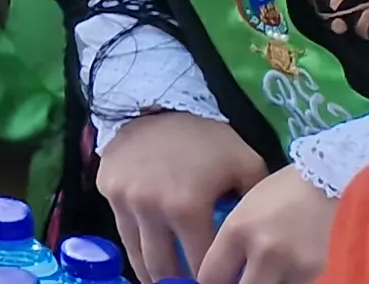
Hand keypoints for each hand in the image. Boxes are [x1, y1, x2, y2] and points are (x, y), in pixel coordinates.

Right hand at [98, 109, 270, 281]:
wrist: (159, 102)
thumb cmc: (207, 139)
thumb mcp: (246, 166)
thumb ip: (255, 206)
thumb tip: (262, 240)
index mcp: (186, 207)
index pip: (200, 265)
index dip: (212, 282)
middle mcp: (149, 209)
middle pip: (162, 268)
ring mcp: (123, 200)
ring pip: (136, 253)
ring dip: (152, 274)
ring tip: (166, 282)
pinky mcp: (107, 190)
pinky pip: (122, 227)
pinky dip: (136, 244)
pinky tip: (150, 250)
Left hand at [198, 164, 328, 283]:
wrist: (325, 183)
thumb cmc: (278, 193)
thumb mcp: (241, 212)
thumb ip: (228, 244)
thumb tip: (218, 275)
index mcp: (237, 230)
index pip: (211, 276)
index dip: (209, 282)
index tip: (214, 279)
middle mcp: (264, 249)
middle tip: (236, 278)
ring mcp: (292, 263)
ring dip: (261, 283)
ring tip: (261, 271)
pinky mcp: (316, 270)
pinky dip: (285, 282)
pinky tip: (283, 270)